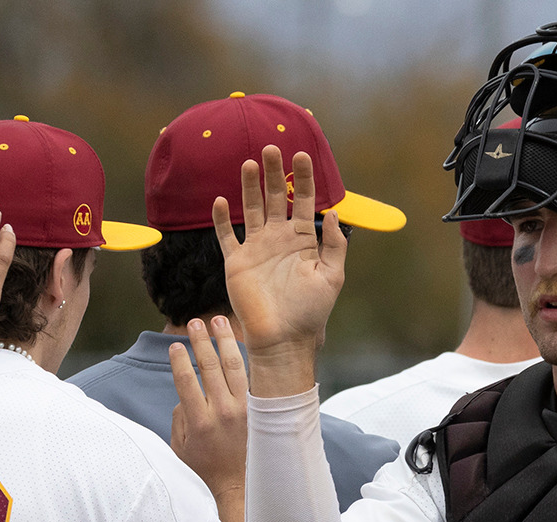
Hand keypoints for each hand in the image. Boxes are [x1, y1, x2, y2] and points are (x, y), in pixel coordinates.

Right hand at [169, 316, 249, 495]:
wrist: (240, 486)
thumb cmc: (205, 469)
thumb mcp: (181, 447)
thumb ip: (180, 417)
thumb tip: (185, 394)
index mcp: (200, 422)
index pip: (186, 381)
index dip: (178, 360)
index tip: (175, 345)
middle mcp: (223, 412)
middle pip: (210, 367)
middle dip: (201, 341)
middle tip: (194, 323)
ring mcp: (244, 409)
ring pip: (234, 365)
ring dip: (225, 340)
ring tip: (218, 320)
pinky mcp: (259, 409)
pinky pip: (252, 376)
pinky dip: (245, 357)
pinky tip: (240, 341)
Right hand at [215, 145, 345, 378]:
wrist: (284, 340)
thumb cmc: (311, 313)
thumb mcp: (332, 277)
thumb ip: (334, 246)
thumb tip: (335, 214)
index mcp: (302, 240)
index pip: (303, 201)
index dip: (302, 178)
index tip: (302, 155)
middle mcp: (278, 240)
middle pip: (275, 198)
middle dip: (275, 173)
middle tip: (273, 147)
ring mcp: (256, 250)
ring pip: (251, 209)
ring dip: (250, 186)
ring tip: (250, 163)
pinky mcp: (237, 264)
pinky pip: (227, 237)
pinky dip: (221, 219)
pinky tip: (221, 200)